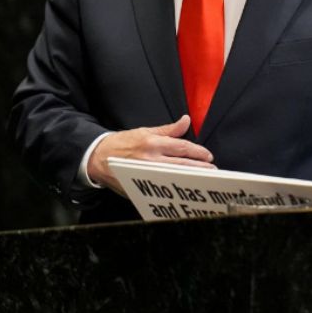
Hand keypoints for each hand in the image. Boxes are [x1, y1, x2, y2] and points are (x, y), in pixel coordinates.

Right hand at [87, 115, 214, 194]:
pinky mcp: (139, 186)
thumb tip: (186, 120)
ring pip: (173, 178)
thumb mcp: (145, 131)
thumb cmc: (122, 143)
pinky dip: (171, 191)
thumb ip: (168, 129)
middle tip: (213, 171)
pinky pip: (158, 189)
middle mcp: (149, 159)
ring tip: (202, 181)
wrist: (99, 157)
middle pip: (181, 165)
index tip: (208, 156)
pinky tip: (182, 192)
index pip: (181, 147)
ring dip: (189, 179)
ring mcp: (145, 175)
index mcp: (152, 143)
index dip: (197, 152)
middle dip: (199, 168)